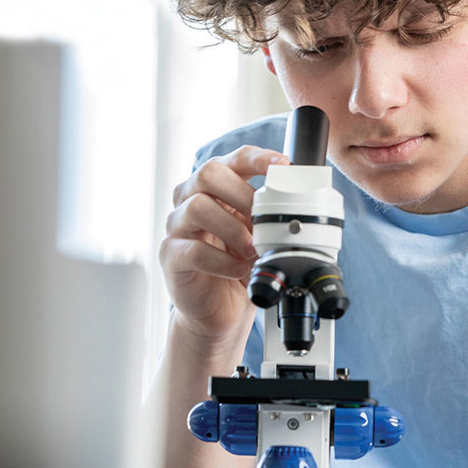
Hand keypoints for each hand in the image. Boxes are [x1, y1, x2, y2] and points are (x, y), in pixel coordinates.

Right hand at [161, 145, 288, 350]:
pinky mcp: (170, 255)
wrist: (219, 310)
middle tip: (264, 219)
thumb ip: (270, 217)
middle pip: (208, 173)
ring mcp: (177, 226)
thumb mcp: (259, 236)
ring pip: (197, 207)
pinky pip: (192, 249)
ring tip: (252, 249)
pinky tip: (237, 270)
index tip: (283, 165)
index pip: (234, 159)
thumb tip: (296, 205)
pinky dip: (221, 260)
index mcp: (217, 188)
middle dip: (243, 194)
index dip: (258, 158)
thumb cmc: (239, 266)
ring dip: (233, 228)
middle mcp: (191, 199)